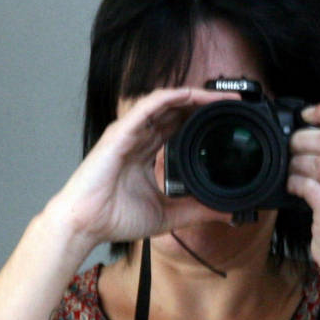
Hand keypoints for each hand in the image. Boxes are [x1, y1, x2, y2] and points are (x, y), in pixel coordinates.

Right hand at [50, 86, 225, 251]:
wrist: (85, 225)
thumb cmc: (114, 218)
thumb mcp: (168, 214)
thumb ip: (197, 210)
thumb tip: (228, 212)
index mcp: (146, 152)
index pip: (178, 126)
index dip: (201, 118)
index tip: (228, 119)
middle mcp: (138, 137)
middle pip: (175, 110)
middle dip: (204, 104)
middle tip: (233, 105)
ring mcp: (129, 132)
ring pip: (165, 103)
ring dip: (194, 96)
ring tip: (220, 98)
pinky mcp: (120, 132)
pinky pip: (148, 106)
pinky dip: (170, 97)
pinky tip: (190, 95)